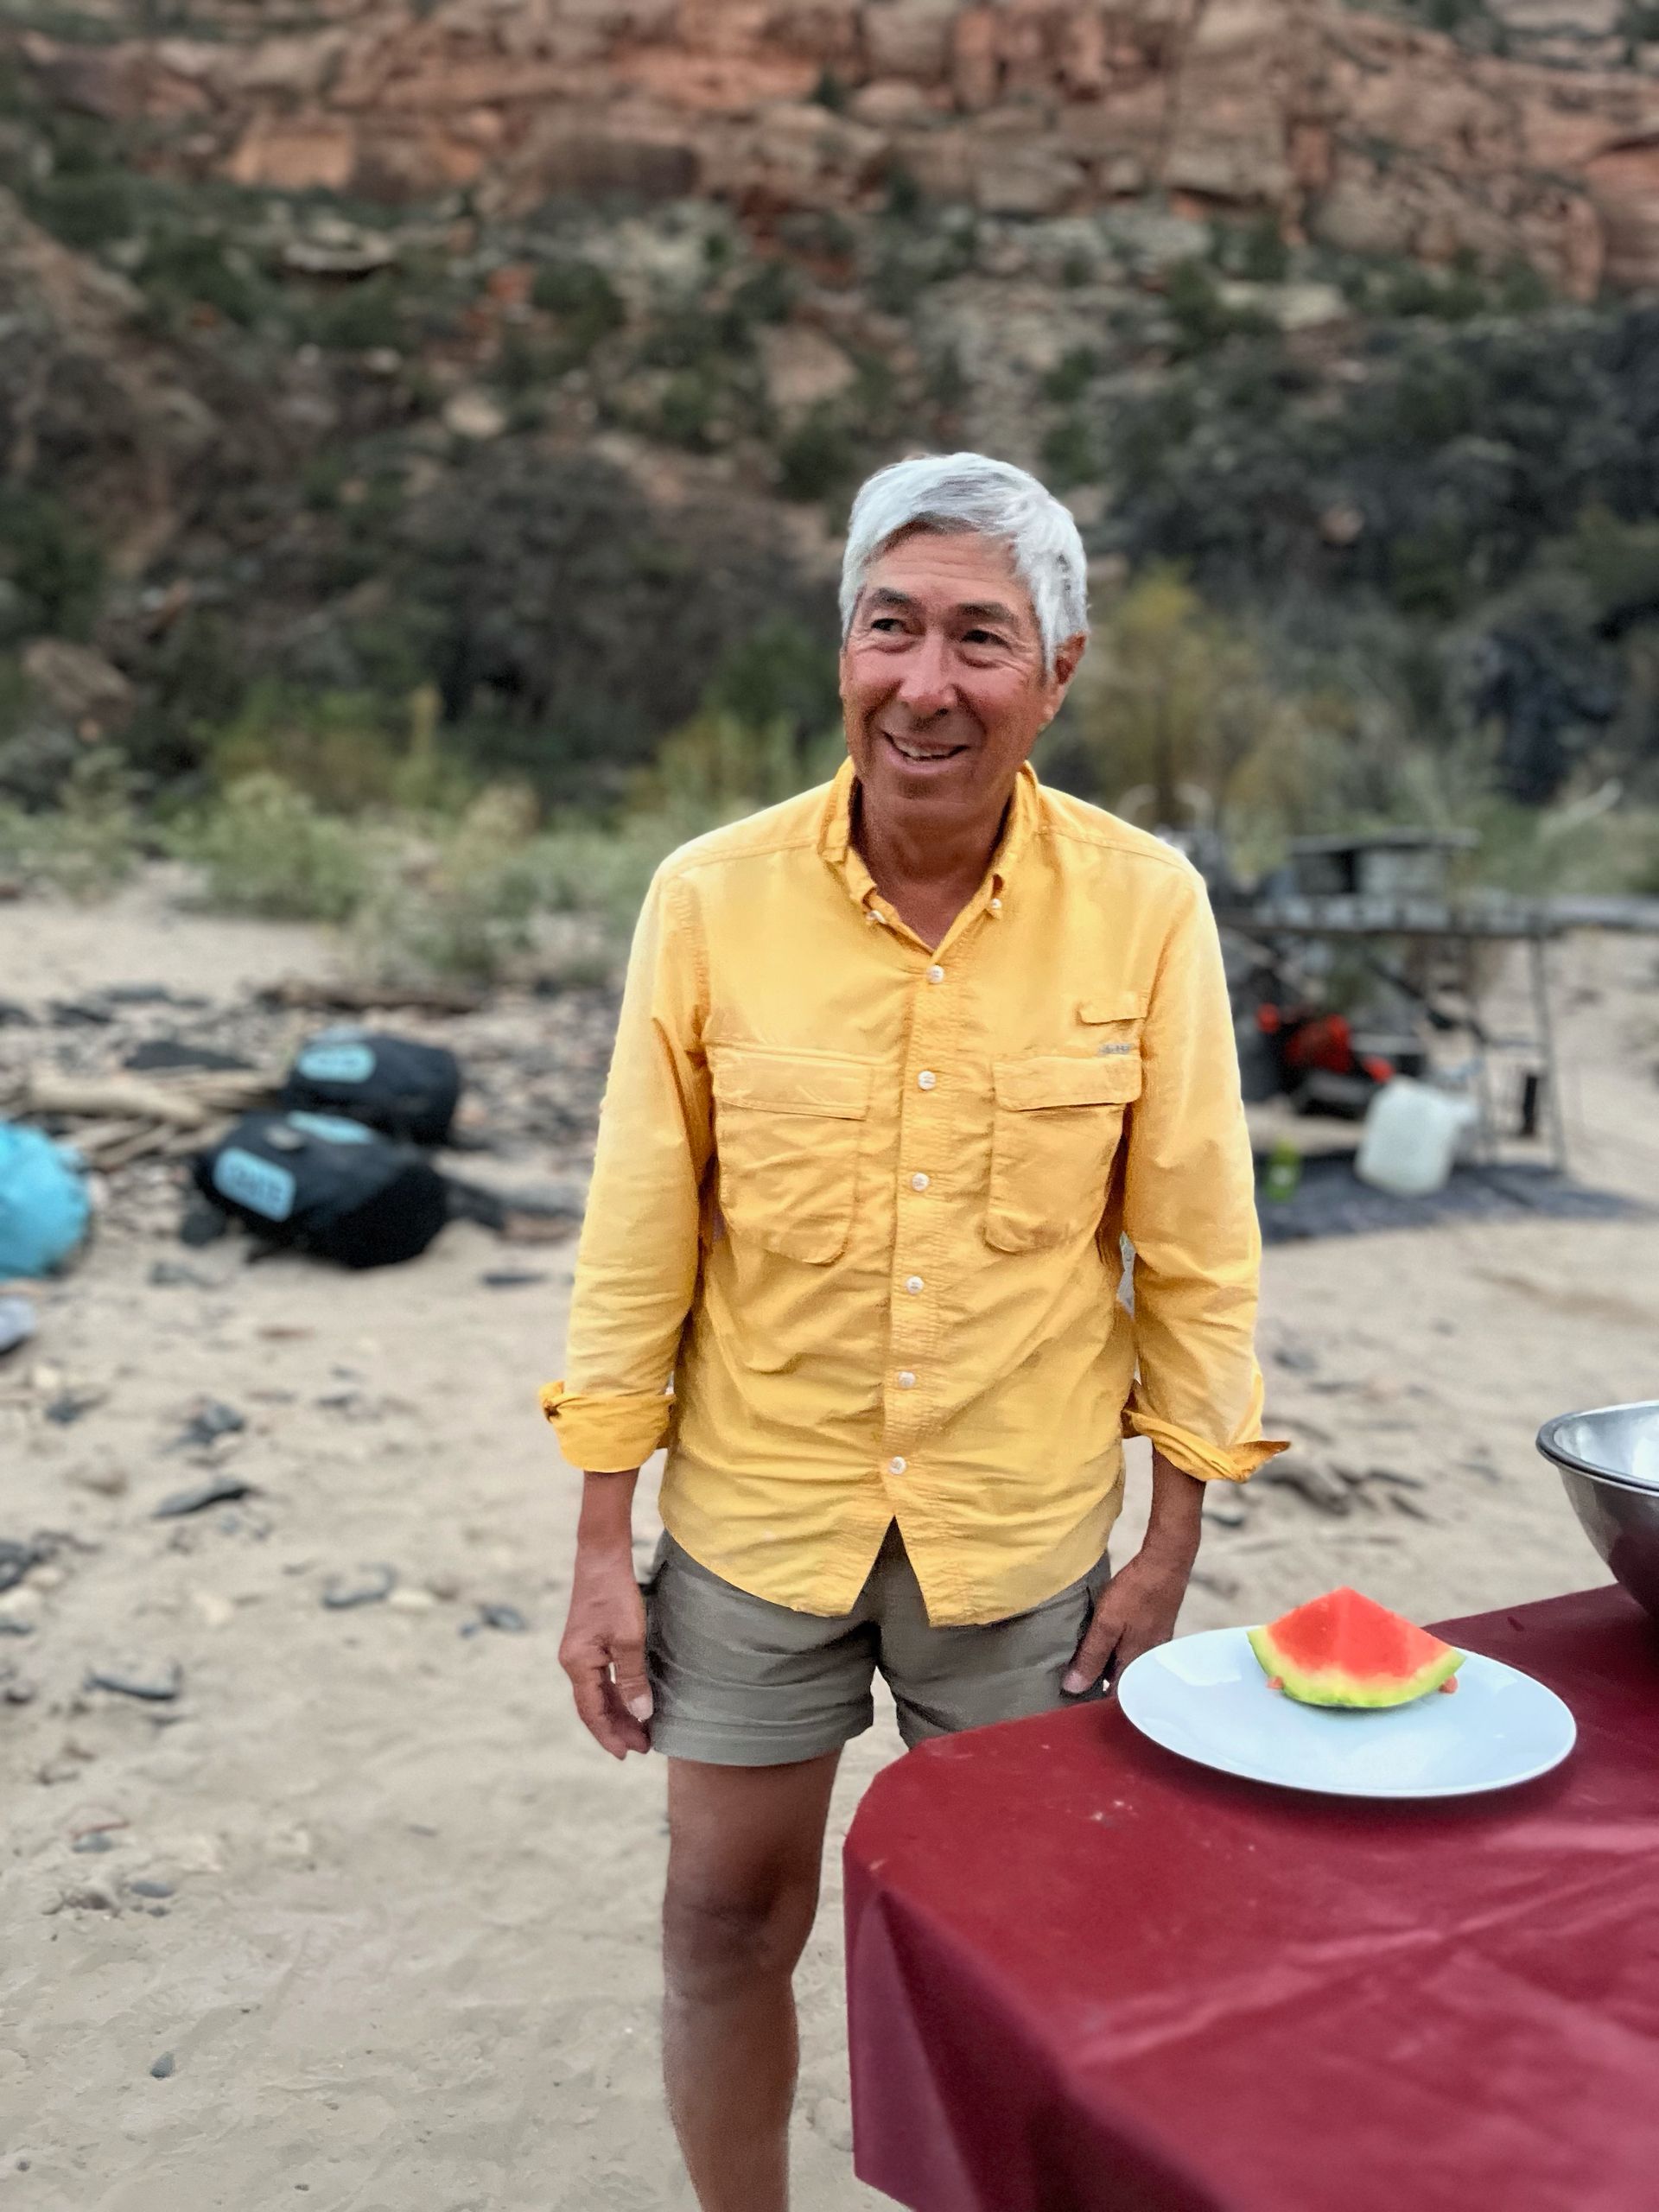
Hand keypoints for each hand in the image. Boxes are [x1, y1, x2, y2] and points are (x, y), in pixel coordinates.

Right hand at [560, 1542, 652, 1759]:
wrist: (601, 1558)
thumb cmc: (614, 1596)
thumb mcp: (629, 1639)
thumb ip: (632, 1679)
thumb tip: (640, 1714)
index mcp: (578, 1664)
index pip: (591, 1712)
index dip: (609, 1735)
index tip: (627, 1754)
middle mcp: (573, 1662)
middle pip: (594, 1706)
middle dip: (617, 1728)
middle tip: (643, 1747)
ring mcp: (579, 1653)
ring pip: (597, 1693)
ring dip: (618, 1712)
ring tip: (641, 1730)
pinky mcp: (589, 1643)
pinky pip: (600, 1678)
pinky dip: (616, 1693)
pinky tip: (631, 1700)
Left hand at [1062, 1544, 1193, 1696]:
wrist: (1166, 1563)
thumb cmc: (1136, 1593)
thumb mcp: (1106, 1624)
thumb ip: (1091, 1656)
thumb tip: (1073, 1688)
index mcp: (1135, 1665)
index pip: (1115, 1698)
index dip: (1094, 1701)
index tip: (1072, 1698)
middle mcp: (1147, 1661)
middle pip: (1122, 1683)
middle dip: (1100, 1684)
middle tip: (1071, 1679)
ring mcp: (1154, 1646)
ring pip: (1127, 1665)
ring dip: (1108, 1666)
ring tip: (1082, 1661)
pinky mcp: (1156, 1631)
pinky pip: (1133, 1650)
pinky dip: (1118, 1650)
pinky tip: (1104, 1641)